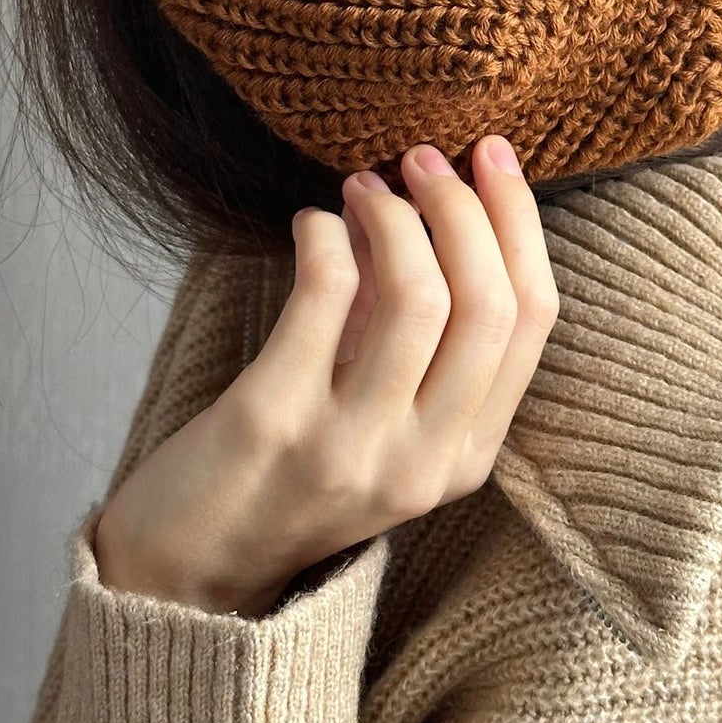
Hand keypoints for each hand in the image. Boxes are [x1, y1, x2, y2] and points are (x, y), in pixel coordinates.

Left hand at [93, 135, 558, 615]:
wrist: (188, 564)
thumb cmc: (292, 467)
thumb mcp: (387, 416)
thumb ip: (424, 332)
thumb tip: (437, 200)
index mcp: (468, 458)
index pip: (533, 319)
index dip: (519, 222)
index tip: (492, 158)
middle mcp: (424, 462)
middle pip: (488, 304)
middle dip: (463, 207)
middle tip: (421, 158)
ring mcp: (352, 447)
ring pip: (420, 298)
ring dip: (396, 216)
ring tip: (363, 185)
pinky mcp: (275, 421)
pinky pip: (326, 294)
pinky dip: (326, 236)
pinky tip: (312, 224)